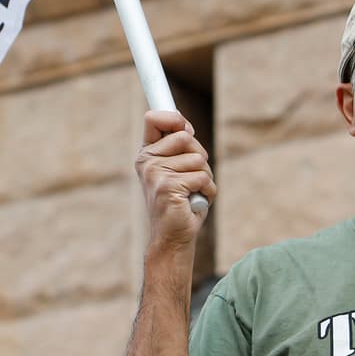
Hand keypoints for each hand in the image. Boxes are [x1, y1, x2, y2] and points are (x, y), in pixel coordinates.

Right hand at [136, 112, 214, 249]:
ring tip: (192, 193)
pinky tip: (195, 203)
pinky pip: (202, 177)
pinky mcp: (168, 186)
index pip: (154, 118)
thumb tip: (186, 126)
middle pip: (185, 136)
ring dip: (205, 177)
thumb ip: (180, 147)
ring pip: (198, 159)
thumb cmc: (181, 202)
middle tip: (191, 178)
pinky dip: (208, 191)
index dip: (175, 119)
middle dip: (199, 156)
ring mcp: (155, 174)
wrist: (173, 237)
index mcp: (146, 154)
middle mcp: (146, 161)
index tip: (186, 129)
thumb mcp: (179, 169)